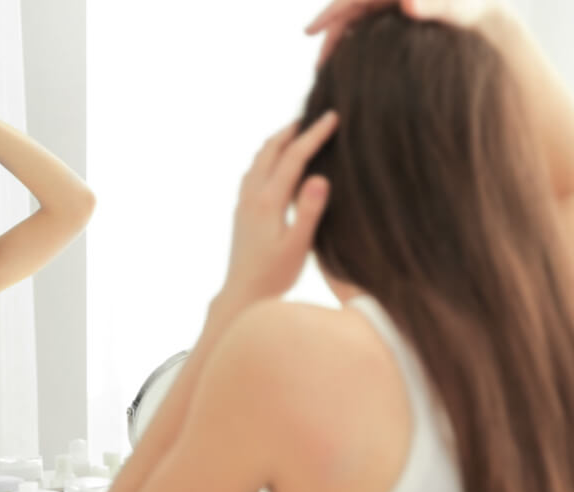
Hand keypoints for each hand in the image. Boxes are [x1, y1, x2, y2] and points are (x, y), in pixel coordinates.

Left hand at [219, 111, 338, 305]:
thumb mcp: (298, 246)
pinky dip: (267, 157)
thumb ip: (309, 211)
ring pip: (259, 158)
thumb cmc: (275, 275)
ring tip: (297, 132)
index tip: (332, 116)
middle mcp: (252, 195)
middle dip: (292, 129)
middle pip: (271, 149)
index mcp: (269, 201)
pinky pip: (253, 171)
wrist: (242, 293)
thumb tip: (319, 177)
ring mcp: (244, 201)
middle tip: (314, 115)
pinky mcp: (242, 210)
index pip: (294, 157)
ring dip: (278, 141)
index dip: (314, 134)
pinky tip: (275, 163)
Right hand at [306, 0, 503, 64]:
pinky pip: (367, 27)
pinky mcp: (396, 16)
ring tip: (329, 71)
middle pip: (348, 11)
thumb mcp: (455, 5)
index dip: (328, 15)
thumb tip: (408, 3)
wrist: (486, 11)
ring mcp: (390, 4)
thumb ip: (433, 3)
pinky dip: (356, 43)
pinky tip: (351, 63)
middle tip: (318, 68)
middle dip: (331, 37)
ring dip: (342, 43)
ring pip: (356, 21)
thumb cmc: (473, 4)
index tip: (308, 32)